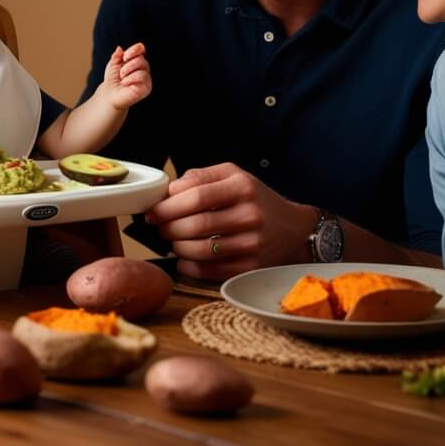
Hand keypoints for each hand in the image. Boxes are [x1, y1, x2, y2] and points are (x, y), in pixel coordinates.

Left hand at [102, 43, 151, 109]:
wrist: (110, 95)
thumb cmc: (112, 80)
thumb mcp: (112, 65)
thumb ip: (116, 56)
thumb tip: (119, 48)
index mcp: (136, 60)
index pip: (140, 49)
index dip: (134, 50)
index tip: (124, 56)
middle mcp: (143, 68)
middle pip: (140, 59)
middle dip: (127, 65)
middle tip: (121, 74)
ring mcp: (146, 78)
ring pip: (142, 68)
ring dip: (127, 73)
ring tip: (122, 81)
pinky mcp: (147, 87)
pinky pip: (142, 76)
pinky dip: (130, 79)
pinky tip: (126, 85)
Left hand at [143, 163, 317, 279]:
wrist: (292, 228)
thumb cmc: (254, 198)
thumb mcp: (233, 175)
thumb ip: (200, 177)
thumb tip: (167, 191)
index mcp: (242, 187)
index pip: (195, 195)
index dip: (167, 205)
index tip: (152, 209)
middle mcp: (249, 215)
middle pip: (194, 224)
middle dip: (167, 226)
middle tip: (158, 226)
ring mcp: (252, 244)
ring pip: (199, 249)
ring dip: (176, 246)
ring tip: (172, 239)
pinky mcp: (250, 267)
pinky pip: (209, 270)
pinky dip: (188, 266)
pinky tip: (183, 258)